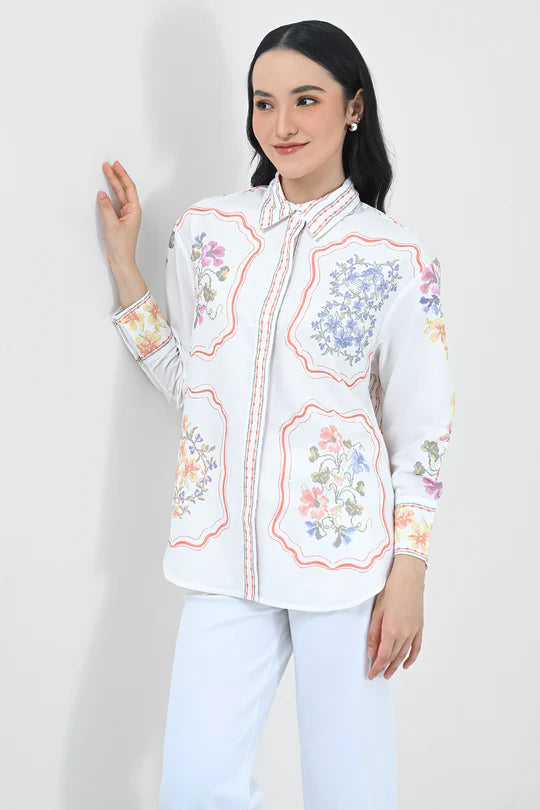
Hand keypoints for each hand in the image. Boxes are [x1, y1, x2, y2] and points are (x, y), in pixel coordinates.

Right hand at [97, 160, 141, 270]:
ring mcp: (126, 215)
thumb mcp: (112, 225)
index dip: (122, 175)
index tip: (115, 166)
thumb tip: (102, 195)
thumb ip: (106, 208)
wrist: (122, 260)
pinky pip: (115, 203)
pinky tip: (105, 190)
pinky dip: (110, 195)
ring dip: (113, 184)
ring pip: (119, 195)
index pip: (129, 188)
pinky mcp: (119, 220)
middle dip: (116, 177)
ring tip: (107, 172)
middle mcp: (132, 211)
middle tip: (108, 165)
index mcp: (134, 211)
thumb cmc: (122, 246)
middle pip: (124, 190)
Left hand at [366, 554, 424, 679]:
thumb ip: (373, 633)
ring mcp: (414, 630)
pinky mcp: (419, 626)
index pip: (383, 655)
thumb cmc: (391, 590)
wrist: (409, 577)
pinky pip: (416, 647)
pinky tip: (406, 664)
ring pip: (404, 653)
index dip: (377, 667)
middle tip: (377, 675)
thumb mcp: (377, 611)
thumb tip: (371, 651)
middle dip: (385, 667)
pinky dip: (411, 657)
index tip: (371, 674)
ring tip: (389, 673)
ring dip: (396, 665)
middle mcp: (404, 633)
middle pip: (394, 657)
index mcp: (391, 629)